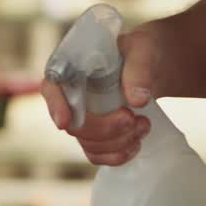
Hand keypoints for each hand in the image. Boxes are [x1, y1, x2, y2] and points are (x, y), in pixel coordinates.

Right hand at [41, 26, 161, 165]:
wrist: (154, 67)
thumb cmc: (141, 51)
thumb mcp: (142, 49)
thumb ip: (139, 70)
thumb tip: (138, 100)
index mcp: (71, 68)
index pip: (52, 88)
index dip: (55, 106)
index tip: (65, 122)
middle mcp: (71, 96)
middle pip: (74, 125)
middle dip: (105, 128)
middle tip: (133, 118)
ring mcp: (83, 118)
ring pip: (88, 143)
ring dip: (117, 142)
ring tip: (144, 125)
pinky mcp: (95, 135)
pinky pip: (96, 155)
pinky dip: (116, 156)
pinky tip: (135, 144)